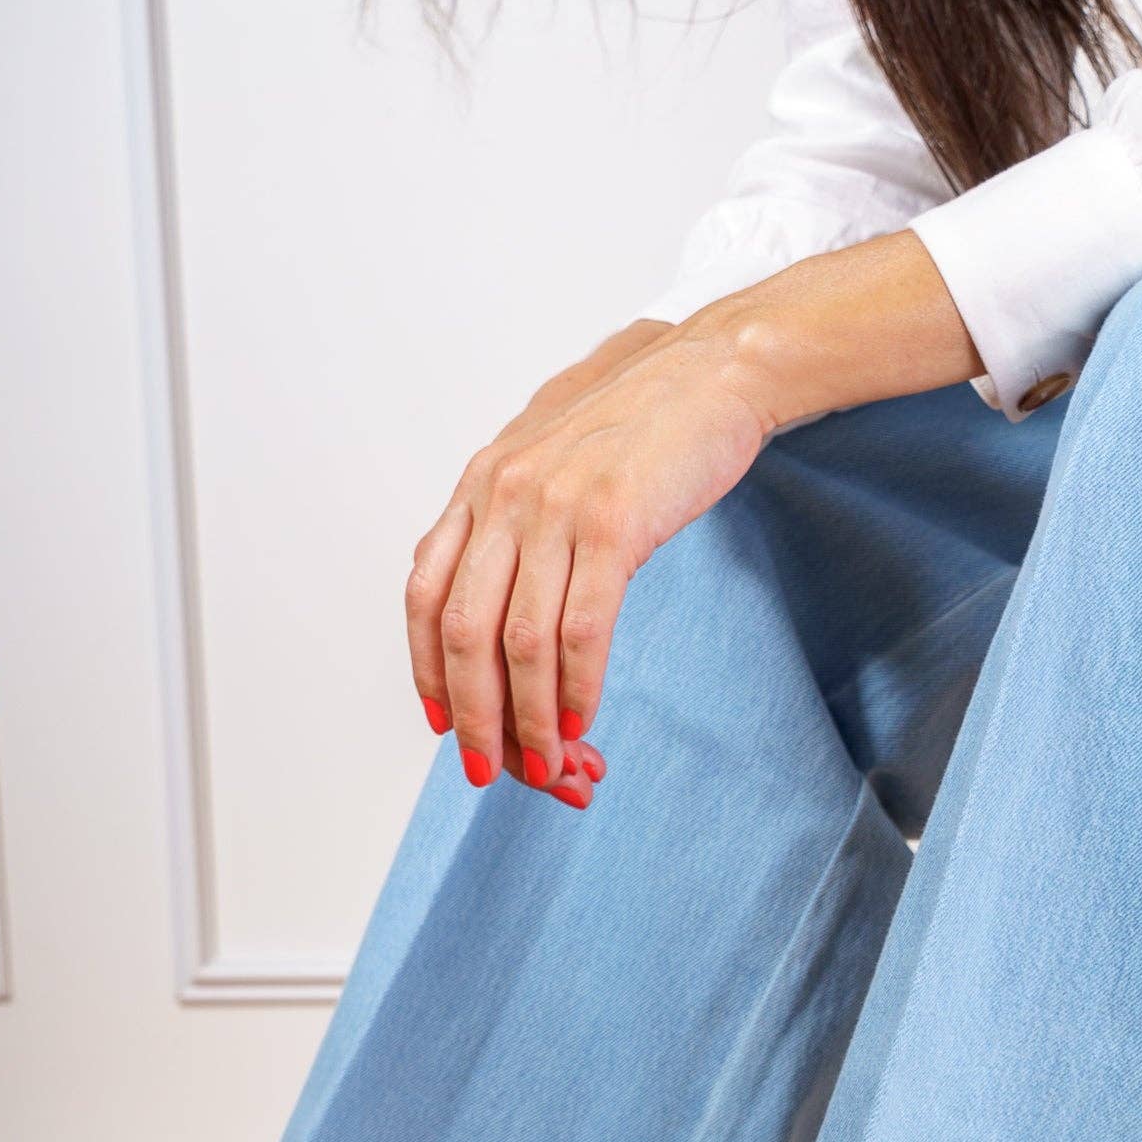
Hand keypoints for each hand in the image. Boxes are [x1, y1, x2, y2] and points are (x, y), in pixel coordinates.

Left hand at [405, 318, 769, 803]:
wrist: (715, 369)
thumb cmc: (645, 421)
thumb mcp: (554, 460)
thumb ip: (518, 518)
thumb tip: (504, 599)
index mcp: (481, 484)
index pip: (427, 595)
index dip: (429, 671)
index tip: (447, 725)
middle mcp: (503, 495)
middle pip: (464, 634)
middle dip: (476, 718)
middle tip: (495, 772)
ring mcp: (556, 507)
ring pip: (520, 643)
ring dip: (532, 720)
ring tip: (553, 766)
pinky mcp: (614, 521)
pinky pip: (581, 628)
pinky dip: (578, 687)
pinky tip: (585, 719)